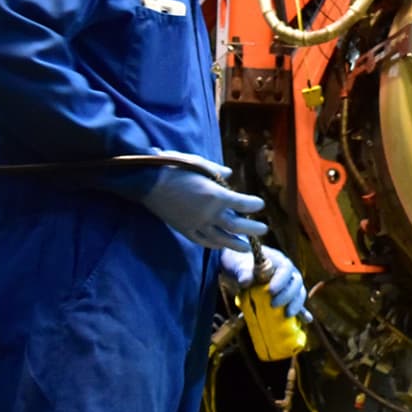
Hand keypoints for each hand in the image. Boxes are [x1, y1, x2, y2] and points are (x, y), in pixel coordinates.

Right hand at [141, 152, 266, 250]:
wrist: (148, 181)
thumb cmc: (175, 167)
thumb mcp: (199, 163)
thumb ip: (217, 171)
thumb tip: (229, 175)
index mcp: (215, 195)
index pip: (242, 203)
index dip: (253, 205)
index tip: (260, 205)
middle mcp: (208, 213)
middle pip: (236, 226)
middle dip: (251, 229)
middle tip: (263, 231)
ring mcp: (196, 224)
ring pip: (220, 239)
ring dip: (235, 243)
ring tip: (246, 248)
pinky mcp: (184, 230)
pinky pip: (202, 241)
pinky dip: (214, 245)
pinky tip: (221, 246)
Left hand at [221, 246, 310, 321]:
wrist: (243, 267)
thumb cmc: (244, 263)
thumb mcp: (240, 265)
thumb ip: (243, 271)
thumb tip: (245, 282)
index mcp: (279, 261)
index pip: (285, 269)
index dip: (281, 281)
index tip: (271, 291)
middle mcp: (288, 273)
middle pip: (296, 283)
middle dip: (287, 295)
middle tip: (273, 305)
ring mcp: (289, 284)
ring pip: (299, 293)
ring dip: (296, 304)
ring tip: (287, 315)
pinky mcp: (287, 296)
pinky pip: (298, 304)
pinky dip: (302, 312)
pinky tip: (307, 319)